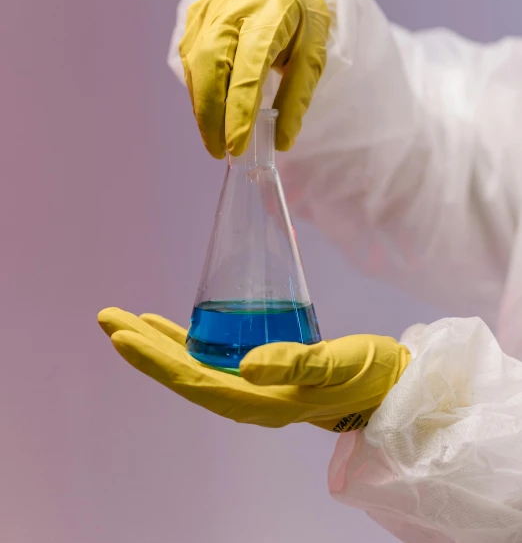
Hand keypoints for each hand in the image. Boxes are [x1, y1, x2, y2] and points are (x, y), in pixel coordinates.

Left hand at [98, 308, 409, 431]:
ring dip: (158, 343)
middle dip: (143, 347)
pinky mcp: (260, 371)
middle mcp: (248, 397)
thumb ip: (295, 365)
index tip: (122, 336)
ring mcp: (252, 385)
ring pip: (192, 363)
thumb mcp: (336, 365)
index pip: (195, 381)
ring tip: (126, 321)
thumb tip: (246, 365)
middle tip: (106, 318)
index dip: (156, 360)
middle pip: (184, 371)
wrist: (390, 386)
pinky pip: (212, 357)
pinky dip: (185, 340)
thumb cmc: (368, 375)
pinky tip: (169, 328)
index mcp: (260, 402)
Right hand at [179, 0, 329, 157]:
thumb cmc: (302, 24)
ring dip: (202, 107)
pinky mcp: (196, 16)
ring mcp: (209, 8)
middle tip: (220, 150)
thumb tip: (280, 141)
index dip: (239, 110)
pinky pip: (190, 59)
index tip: (236, 146)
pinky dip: (199, 90)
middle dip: (211, 114)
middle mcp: (233, 6)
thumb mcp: (312, 58)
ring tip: (216, 137)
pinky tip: (211, 109)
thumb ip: (296, 98)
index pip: (248, 68)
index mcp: (270, 13)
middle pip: (210, 65)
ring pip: (195, 65)